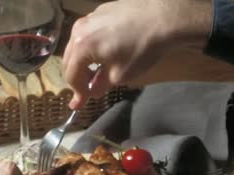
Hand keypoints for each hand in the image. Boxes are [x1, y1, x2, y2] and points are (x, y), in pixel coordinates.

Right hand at [63, 0, 212, 108]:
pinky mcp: (102, 11)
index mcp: (80, 47)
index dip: (77, 92)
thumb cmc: (140, 49)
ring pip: (79, 44)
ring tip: (93, 74)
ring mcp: (90, 17)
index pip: (72, 76)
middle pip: (71, 59)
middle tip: (85, 92)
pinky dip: (92, 47)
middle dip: (77, 77)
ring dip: (83, 61)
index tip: (82, 104)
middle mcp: (79, 30)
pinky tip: (104, 54)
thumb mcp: (120, 75)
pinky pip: (90, 33)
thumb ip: (101, 84)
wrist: (162, 18)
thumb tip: (93, 90)